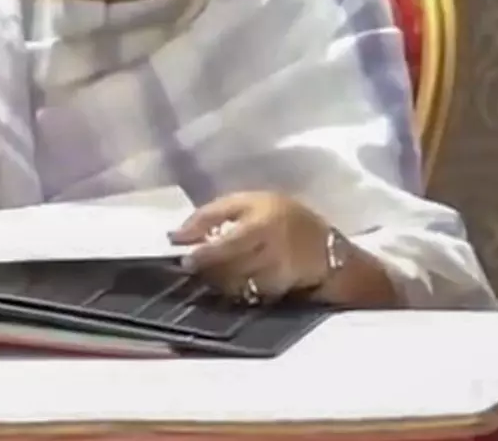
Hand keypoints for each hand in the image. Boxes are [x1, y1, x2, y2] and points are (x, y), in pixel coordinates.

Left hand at [169, 192, 331, 302]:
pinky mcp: (281, 291)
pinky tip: (228, 284)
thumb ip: (208, 216)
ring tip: (210, 274)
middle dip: (208, 270)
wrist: (322, 243)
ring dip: (218, 282)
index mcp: (261, 223)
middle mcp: (272, 250)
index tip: (185, 259)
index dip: (204, 254)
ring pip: (239, 285)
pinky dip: (235, 291)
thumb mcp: (243, 203)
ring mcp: (279, 273)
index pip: (228, 243)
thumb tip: (175, 236)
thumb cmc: (275, 215)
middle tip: (193, 268)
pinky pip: (250, 295)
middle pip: (231, 267)